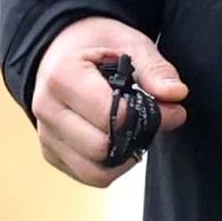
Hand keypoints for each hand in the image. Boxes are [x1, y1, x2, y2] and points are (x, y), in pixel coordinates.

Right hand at [27, 18, 185, 186]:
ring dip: (122, 158)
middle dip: (133, 138)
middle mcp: (46, 109)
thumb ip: (155, 70)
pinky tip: (117, 141)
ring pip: (94, 172)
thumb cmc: (97, 46)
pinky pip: (87, 175)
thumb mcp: (130, 45)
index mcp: (62, 77)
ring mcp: (45, 135)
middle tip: (148, 120)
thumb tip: (176, 95)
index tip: (165, 107)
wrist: (60, 51)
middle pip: (100, 148)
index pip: (109, 116)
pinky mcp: (50, 153)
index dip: (144, 116)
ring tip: (132, 132)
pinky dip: (109, 166)